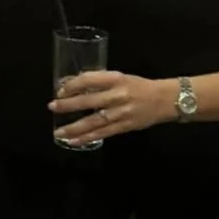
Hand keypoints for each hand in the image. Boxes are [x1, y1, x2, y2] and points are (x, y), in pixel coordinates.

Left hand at [48, 69, 172, 146]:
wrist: (166, 100)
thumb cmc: (140, 86)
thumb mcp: (121, 77)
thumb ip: (100, 82)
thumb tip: (74, 85)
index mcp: (116, 79)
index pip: (89, 80)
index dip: (73, 85)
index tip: (60, 91)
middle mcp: (117, 95)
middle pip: (89, 101)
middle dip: (68, 105)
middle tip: (52, 107)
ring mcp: (121, 112)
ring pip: (94, 121)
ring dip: (74, 128)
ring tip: (59, 132)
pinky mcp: (125, 126)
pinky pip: (103, 133)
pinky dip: (87, 138)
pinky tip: (74, 141)